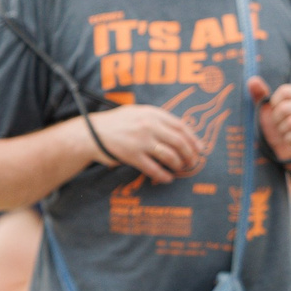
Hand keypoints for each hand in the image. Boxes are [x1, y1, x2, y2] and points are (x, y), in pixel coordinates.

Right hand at [83, 106, 202, 184]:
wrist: (90, 133)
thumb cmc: (114, 123)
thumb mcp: (136, 112)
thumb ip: (155, 118)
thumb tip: (176, 130)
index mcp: (152, 114)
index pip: (181, 126)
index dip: (194, 139)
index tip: (200, 148)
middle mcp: (149, 126)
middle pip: (179, 141)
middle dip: (189, 154)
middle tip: (192, 162)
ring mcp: (141, 141)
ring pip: (169, 155)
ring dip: (178, 164)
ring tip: (180, 169)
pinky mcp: (132, 156)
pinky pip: (153, 168)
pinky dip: (163, 175)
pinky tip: (167, 179)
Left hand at [254, 77, 290, 172]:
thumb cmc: (281, 128)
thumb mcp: (269, 111)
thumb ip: (261, 95)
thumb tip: (252, 79)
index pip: (285, 90)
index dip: (274, 103)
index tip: (276, 111)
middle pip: (285, 107)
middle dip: (276, 119)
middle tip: (279, 125)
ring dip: (281, 131)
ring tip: (285, 133)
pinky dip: (288, 139)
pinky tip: (290, 140)